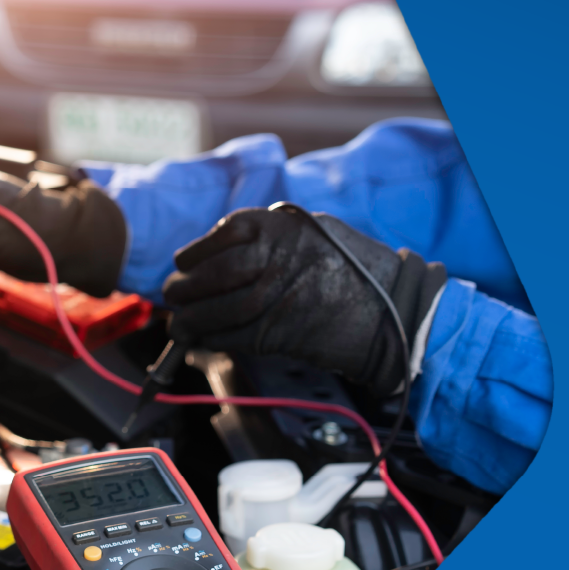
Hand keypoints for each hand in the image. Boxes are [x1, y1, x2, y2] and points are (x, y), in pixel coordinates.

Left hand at [162, 208, 445, 395]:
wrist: (397, 312)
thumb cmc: (357, 274)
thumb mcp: (316, 235)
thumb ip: (271, 240)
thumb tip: (219, 254)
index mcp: (286, 228)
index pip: (223, 234)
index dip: (195, 252)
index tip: (183, 261)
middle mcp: (278, 258)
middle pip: (211, 274)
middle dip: (183, 287)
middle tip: (171, 295)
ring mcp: (276, 296)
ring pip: (214, 310)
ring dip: (189, 321)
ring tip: (179, 324)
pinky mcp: (278, 333)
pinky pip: (230, 338)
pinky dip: (208, 340)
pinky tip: (200, 340)